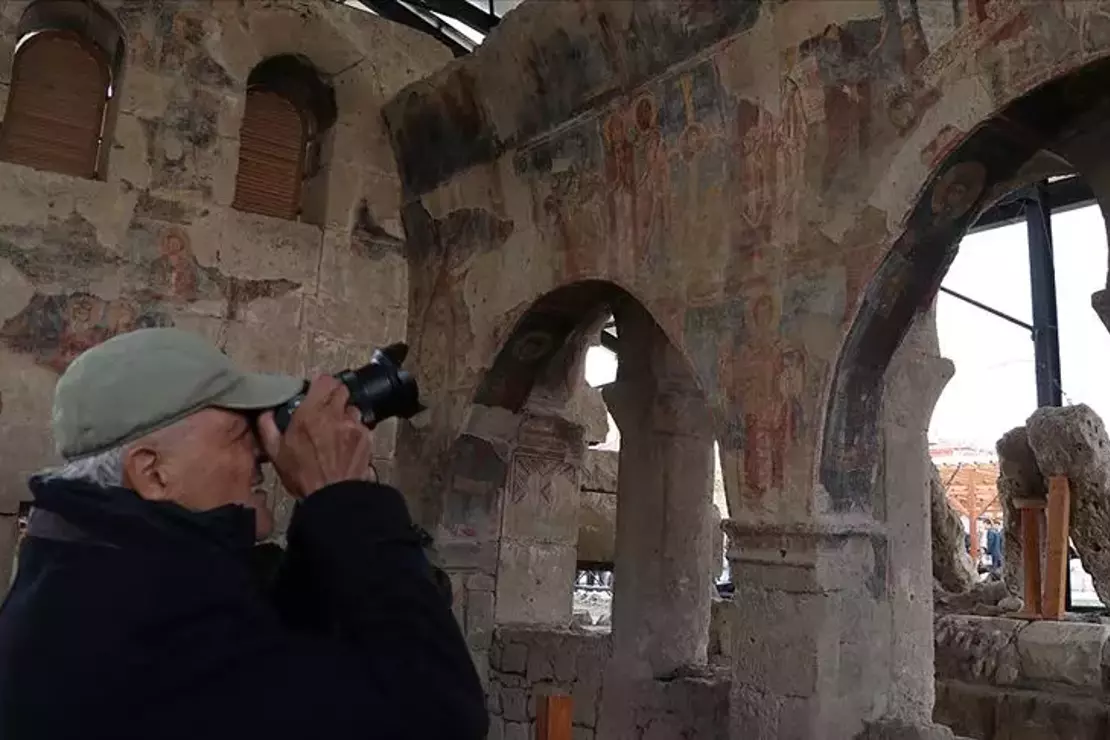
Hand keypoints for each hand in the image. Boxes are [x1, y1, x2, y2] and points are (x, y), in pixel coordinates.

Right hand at [257, 376, 373, 498]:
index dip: (321, 384)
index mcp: (310, 414)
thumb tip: (266, 413)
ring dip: (345, 414)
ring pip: (353, 408)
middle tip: (326, 409)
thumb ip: (268, 427)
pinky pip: (362, 425)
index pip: (324, 381)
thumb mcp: (276, 453)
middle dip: (334, 396)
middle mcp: (335, 415)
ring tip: (336, 430)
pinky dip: (355, 430)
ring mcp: (354, 425)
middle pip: (342, 390)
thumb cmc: (304, 477)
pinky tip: (346, 444)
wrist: (333, 497)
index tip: (316, 390)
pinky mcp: (367, 437)